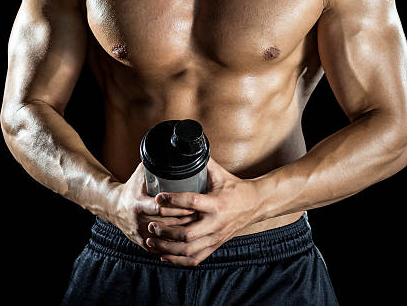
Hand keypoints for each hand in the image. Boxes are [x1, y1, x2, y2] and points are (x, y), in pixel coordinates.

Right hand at [109, 162, 198, 252]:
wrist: (114, 207)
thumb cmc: (132, 187)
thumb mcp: (140, 174)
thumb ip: (155, 164)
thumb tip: (172, 150)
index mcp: (137, 203)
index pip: (160, 207)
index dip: (176, 206)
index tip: (192, 204)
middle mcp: (138, 221)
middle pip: (166, 223)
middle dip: (184, 219)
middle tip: (200, 214)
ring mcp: (140, 234)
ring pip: (166, 236)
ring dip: (182, 231)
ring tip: (197, 225)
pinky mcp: (142, 243)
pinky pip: (161, 247)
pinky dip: (174, 244)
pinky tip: (185, 239)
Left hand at [145, 156, 259, 265]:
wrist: (255, 204)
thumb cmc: (235, 187)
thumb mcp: (220, 173)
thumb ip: (203, 162)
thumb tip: (187, 146)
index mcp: (217, 203)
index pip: (192, 202)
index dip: (173, 200)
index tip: (158, 197)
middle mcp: (216, 223)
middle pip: (187, 234)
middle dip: (166, 230)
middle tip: (151, 223)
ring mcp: (216, 237)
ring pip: (188, 250)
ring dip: (167, 247)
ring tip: (151, 240)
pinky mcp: (215, 245)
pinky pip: (195, 258)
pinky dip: (178, 259)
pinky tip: (164, 255)